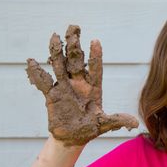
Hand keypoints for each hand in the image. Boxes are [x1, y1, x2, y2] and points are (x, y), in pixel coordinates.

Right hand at [26, 25, 138, 146]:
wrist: (72, 138)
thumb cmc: (90, 129)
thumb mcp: (104, 124)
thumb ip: (117, 120)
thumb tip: (135, 123)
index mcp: (94, 88)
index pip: (96, 68)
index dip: (95, 55)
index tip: (95, 41)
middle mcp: (79, 84)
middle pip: (76, 61)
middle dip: (75, 45)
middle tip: (74, 28)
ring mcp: (65, 87)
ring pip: (60, 65)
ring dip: (57, 52)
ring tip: (54, 36)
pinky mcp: (52, 95)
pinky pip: (43, 82)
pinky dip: (36, 73)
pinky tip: (30, 62)